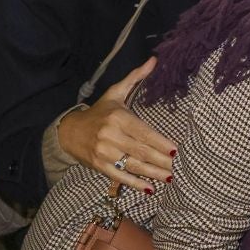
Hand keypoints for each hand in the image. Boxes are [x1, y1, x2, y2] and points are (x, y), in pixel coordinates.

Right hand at [54, 58, 172, 190]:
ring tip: (171, 178)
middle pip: (141, 151)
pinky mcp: (99, 166)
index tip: (176, 150)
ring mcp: (104, 153)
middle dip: (162, 161)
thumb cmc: (99, 112)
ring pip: (133, 165)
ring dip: (153, 174)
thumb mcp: (115, 93)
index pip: (144, 132)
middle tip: (181, 167)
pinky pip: (119, 176)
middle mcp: (110, 136)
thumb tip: (154, 60)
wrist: (68, 130)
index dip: (160, 143)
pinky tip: (149, 189)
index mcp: (118, 118)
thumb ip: (135, 77)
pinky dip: (134, 183)